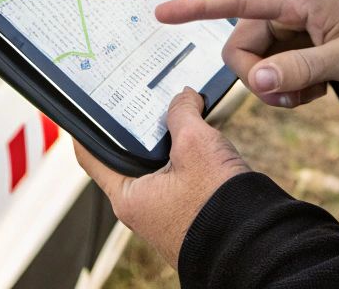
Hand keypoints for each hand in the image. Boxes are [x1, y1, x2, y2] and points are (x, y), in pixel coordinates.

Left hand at [73, 89, 248, 267]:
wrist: (253, 242)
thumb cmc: (217, 205)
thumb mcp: (196, 144)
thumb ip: (182, 113)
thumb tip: (184, 97)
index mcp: (127, 196)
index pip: (91, 155)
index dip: (85, 127)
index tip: (85, 105)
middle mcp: (140, 206)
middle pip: (127, 156)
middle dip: (138, 126)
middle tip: (143, 96)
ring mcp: (163, 211)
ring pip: (156, 165)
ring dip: (167, 139)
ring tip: (178, 111)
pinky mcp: (186, 212)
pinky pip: (177, 176)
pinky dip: (184, 155)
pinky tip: (200, 136)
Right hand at [155, 0, 338, 108]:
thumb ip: (302, 69)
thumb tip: (260, 81)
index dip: (196, 7)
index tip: (161, 13)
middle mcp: (283, 9)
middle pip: (240, 48)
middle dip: (258, 79)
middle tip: (293, 96)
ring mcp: (287, 29)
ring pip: (253, 65)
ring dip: (275, 88)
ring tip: (313, 91)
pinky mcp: (292, 47)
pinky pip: (270, 73)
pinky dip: (286, 89)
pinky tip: (317, 88)